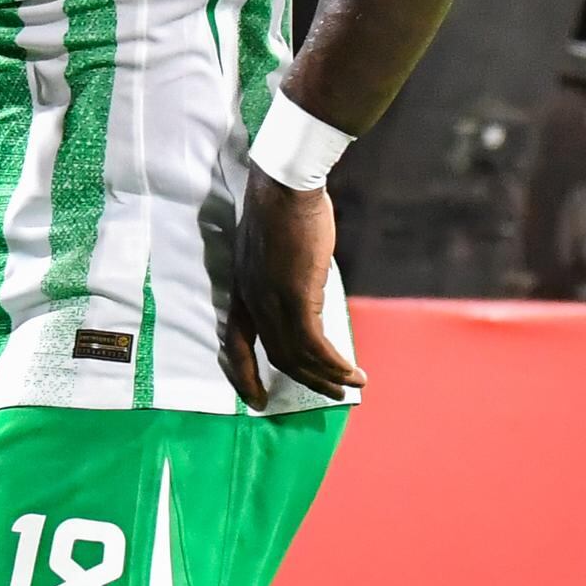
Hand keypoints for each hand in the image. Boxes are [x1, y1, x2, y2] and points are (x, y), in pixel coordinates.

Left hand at [218, 169, 361, 407]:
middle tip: (328, 394)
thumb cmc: (281, 208)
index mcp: (240, 290)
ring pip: (297, 356)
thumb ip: (278, 277)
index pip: (234, 345)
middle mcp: (252, 302)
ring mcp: (272, 301)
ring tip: (350, 386)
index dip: (243, 376)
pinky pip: (315, 345)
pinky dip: (334, 364)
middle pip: (275, 355)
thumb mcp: (271, 251)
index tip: (255, 399)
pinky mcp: (297, 297)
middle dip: (303, 380)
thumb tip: (302, 293)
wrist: (285, 186)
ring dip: (326, 376)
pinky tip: (352, 371)